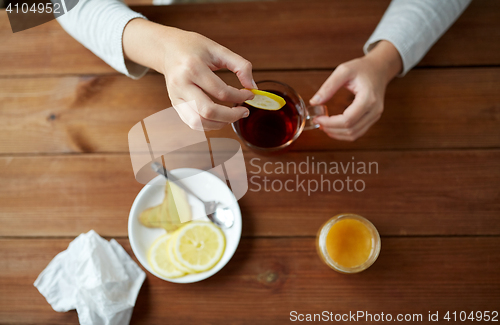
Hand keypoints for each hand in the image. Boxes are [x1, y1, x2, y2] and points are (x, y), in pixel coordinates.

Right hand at [123, 19, 256, 130]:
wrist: (167, 48)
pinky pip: (192, 123)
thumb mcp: (218, 49)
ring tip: (232, 116)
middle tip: (244, 111)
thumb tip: (253, 86)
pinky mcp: (175, 104)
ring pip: (198, 122)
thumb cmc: (193, 47)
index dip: (240, 96)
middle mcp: (181, 84)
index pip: (221, 91)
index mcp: (192, 67)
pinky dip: (209, 125)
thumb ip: (240, 65)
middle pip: (208, 111)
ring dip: (220, 124)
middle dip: (231, 115)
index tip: (250, 94)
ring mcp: (176, 96)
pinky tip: (220, 118)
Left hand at [309, 40, 402, 140]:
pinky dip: (344, 133)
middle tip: (317, 122)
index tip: (317, 118)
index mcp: (369, 98)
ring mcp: (375, 116)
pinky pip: (358, 132)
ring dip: (337, 134)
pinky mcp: (372, 118)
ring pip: (354, 134)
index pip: (348, 119)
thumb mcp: (343, 71)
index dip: (330, 122)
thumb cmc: (363, 68)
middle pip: (351, 130)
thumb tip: (314, 102)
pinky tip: (333, 127)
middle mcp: (374, 110)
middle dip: (331, 129)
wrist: (379, 68)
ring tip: (323, 126)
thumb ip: (328, 86)